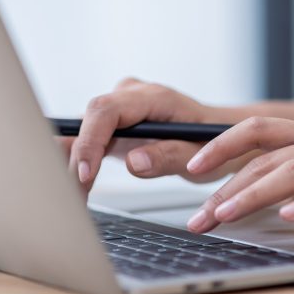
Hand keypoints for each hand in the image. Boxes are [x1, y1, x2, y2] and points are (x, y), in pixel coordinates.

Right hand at [63, 78, 243, 188]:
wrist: (221, 136)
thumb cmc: (215, 142)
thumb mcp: (199, 155)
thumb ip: (168, 157)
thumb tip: (134, 163)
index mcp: (153, 97)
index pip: (106, 110)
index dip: (90, 141)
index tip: (85, 174)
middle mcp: (131, 96)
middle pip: (89, 120)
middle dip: (76, 158)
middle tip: (74, 195)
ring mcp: (121, 108)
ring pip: (82, 129)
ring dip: (72, 162)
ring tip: (72, 197)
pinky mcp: (115, 124)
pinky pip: (88, 139)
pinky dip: (79, 163)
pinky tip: (75, 188)